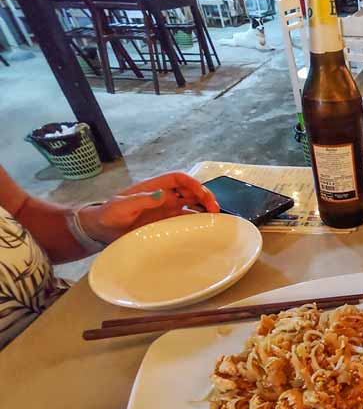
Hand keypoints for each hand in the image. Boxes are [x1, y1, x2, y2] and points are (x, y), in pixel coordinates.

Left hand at [78, 172, 218, 243]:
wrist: (100, 230)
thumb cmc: (109, 215)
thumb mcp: (122, 206)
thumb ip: (142, 200)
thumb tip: (164, 194)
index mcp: (154, 187)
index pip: (178, 179)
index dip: (192, 183)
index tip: (201, 194)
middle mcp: (163, 196)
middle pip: (190, 190)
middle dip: (204, 195)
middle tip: (215, 209)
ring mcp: (166, 209)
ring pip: (192, 203)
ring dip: (204, 206)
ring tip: (215, 216)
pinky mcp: (166, 222)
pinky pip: (186, 218)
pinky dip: (197, 219)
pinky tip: (205, 225)